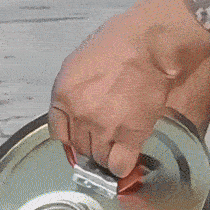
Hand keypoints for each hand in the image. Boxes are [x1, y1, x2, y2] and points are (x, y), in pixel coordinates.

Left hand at [48, 0, 209, 177]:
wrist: (151, 43)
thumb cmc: (120, 43)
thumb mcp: (80, 63)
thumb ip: (72, 91)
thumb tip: (74, 114)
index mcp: (63, 94)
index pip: (58, 133)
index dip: (72, 137)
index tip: (81, 137)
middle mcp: (79, 113)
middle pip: (79, 147)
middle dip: (91, 143)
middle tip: (106, 133)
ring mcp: (104, 127)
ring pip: (98, 159)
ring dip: (107, 154)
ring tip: (119, 142)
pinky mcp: (129, 136)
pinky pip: (119, 165)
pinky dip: (122, 167)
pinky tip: (127, 158)